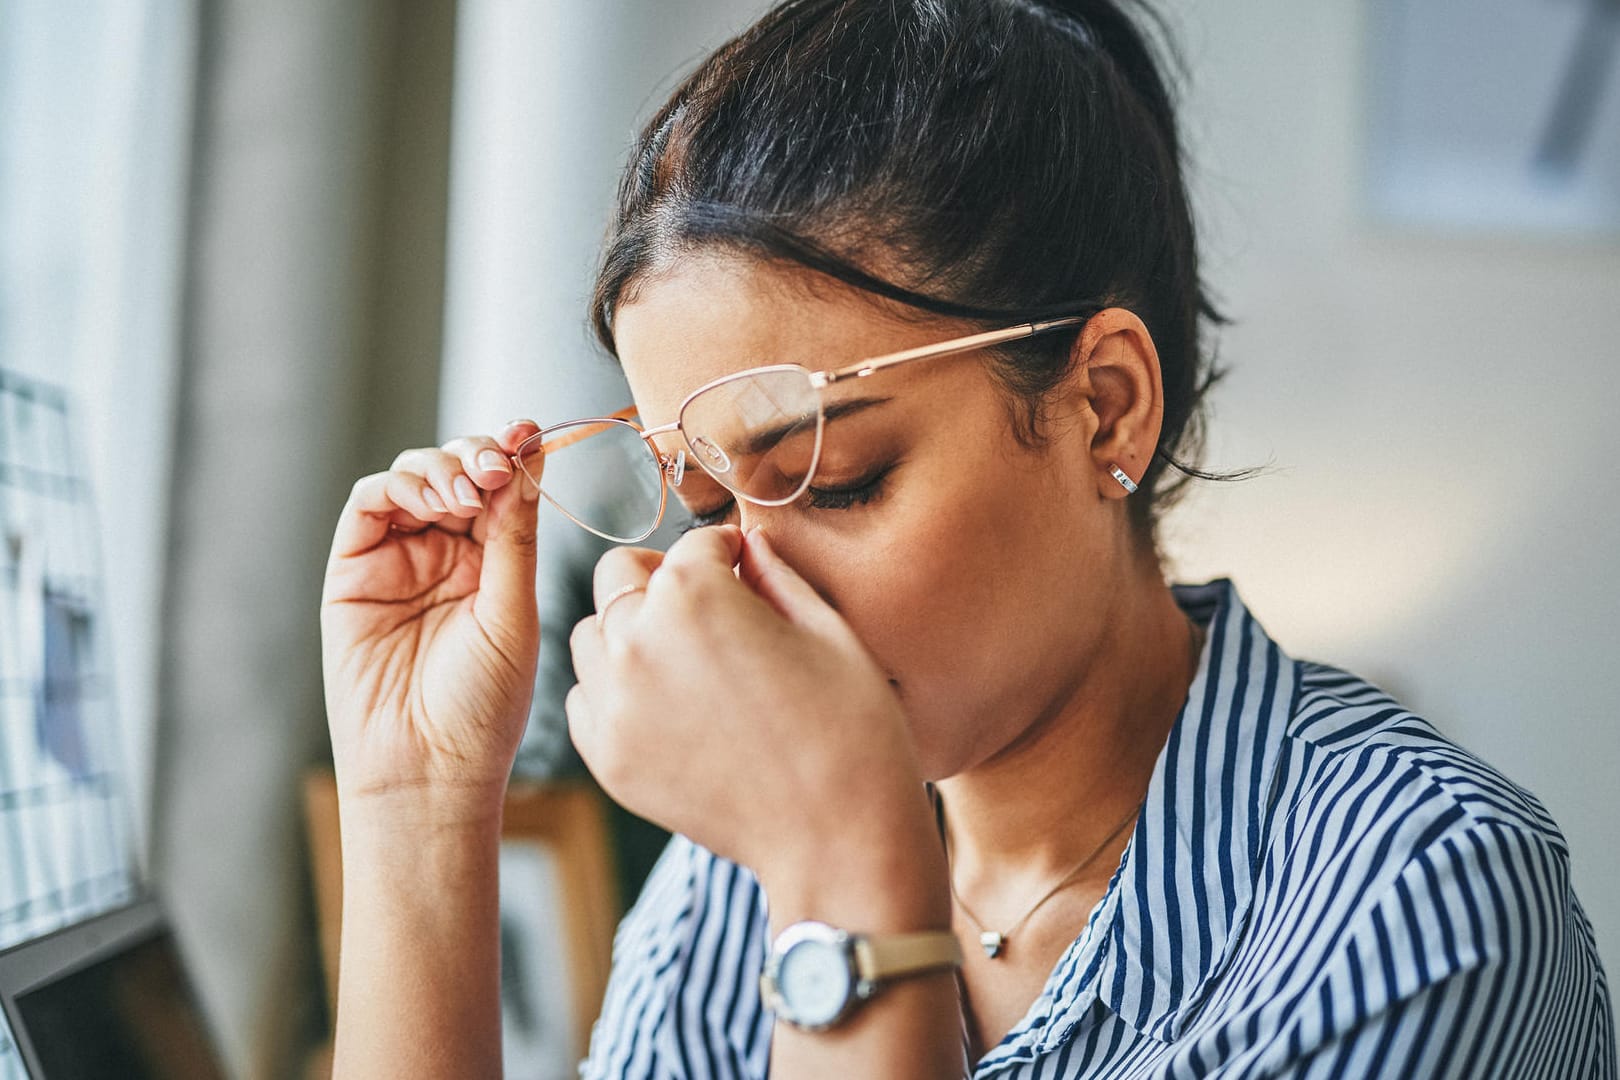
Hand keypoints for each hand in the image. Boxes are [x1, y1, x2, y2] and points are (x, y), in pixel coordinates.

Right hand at [320, 420, 542, 825]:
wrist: (428, 768)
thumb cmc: (482, 706)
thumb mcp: (513, 611)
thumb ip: (515, 535)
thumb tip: (531, 457)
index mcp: (495, 563)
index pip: (503, 488)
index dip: (514, 456)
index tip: (531, 436)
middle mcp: (448, 554)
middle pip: (459, 470)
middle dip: (479, 455)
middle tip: (497, 468)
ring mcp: (399, 558)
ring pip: (415, 477)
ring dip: (442, 467)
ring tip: (466, 491)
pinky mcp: (354, 569)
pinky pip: (369, 505)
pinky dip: (398, 486)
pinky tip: (431, 500)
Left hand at [567, 525, 938, 894]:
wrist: (838, 836)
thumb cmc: (851, 727)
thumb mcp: (827, 629)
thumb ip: (776, 574)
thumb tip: (748, 547)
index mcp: (693, 593)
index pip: (695, 545)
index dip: (729, 555)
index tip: (747, 572)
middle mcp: (636, 640)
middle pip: (622, 576)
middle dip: (663, 581)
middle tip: (708, 610)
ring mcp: (613, 703)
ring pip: (591, 636)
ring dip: (628, 635)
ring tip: (685, 663)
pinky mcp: (607, 757)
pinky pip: (585, 700)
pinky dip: (615, 693)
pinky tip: (669, 709)